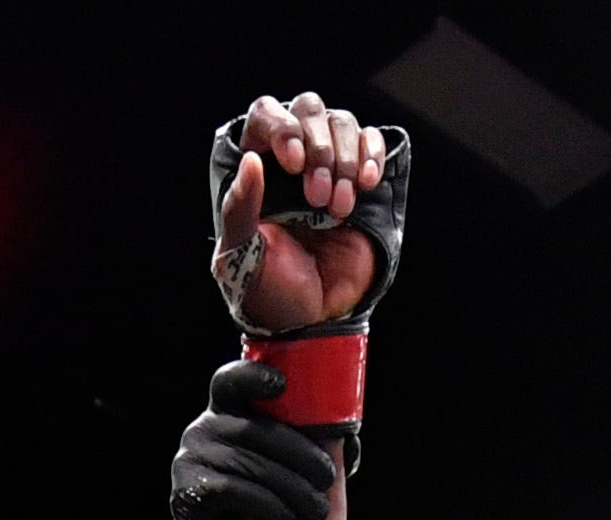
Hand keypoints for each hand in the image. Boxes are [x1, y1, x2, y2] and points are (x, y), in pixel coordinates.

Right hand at [171, 360, 335, 519]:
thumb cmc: (266, 517)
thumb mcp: (291, 476)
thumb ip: (312, 451)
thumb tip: (350, 438)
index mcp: (225, 415)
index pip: (231, 381)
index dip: (253, 376)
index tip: (283, 386)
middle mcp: (200, 431)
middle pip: (253, 428)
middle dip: (298, 453)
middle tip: (328, 480)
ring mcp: (186, 462)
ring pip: (247, 462)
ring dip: (290, 487)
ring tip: (316, 510)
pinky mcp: (184, 496)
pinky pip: (230, 491)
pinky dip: (266, 506)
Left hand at [213, 93, 391, 335]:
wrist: (311, 317)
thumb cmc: (266, 289)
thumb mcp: (240, 257)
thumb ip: (238, 210)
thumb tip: (251, 161)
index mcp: (255, 169)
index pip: (266, 116)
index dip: (282, 128)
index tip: (295, 162)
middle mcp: (291, 158)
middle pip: (309, 111)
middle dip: (319, 150)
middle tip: (317, 199)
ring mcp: (328, 164)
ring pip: (342, 123)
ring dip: (344, 161)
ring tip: (339, 208)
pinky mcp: (360, 178)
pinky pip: (371, 142)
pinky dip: (372, 155)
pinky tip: (367, 183)